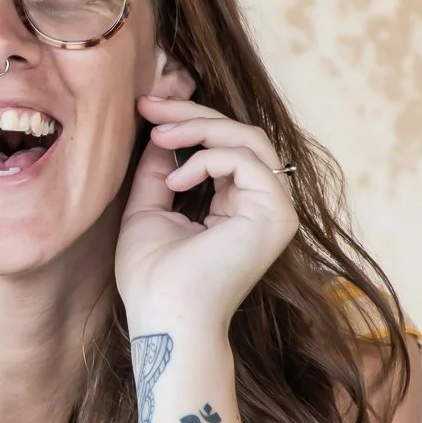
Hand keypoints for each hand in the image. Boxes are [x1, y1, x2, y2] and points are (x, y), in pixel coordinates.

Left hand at [116, 96, 299, 325]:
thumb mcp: (149, 210)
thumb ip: (158, 172)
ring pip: (248, 139)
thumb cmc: (152, 276)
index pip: (224, 146)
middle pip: (240, 134)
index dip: (187, 120)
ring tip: (158, 136)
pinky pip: (246, 161)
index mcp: (236, 204)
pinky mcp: (277, 214)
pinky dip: (207, 160)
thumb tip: (160, 133)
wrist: (164, 316)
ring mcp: (275, 209)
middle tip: (148, 106)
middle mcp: (263, 204)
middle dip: (190, 113)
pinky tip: (175, 183)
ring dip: (198, 128)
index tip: (145, 109)